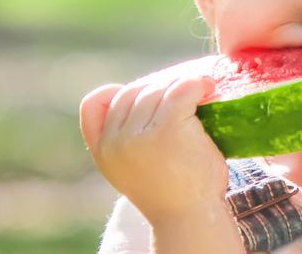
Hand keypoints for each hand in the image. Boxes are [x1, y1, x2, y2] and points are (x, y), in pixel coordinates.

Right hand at [79, 73, 229, 225]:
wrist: (190, 217)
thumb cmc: (171, 191)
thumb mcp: (131, 168)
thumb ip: (124, 138)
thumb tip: (144, 93)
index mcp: (102, 151)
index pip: (94, 102)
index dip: (117, 93)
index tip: (144, 97)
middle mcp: (116, 142)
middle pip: (133, 92)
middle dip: (158, 90)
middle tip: (183, 96)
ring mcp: (141, 135)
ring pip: (158, 89)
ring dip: (181, 87)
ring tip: (199, 92)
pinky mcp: (168, 128)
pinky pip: (182, 90)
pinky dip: (197, 84)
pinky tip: (207, 88)